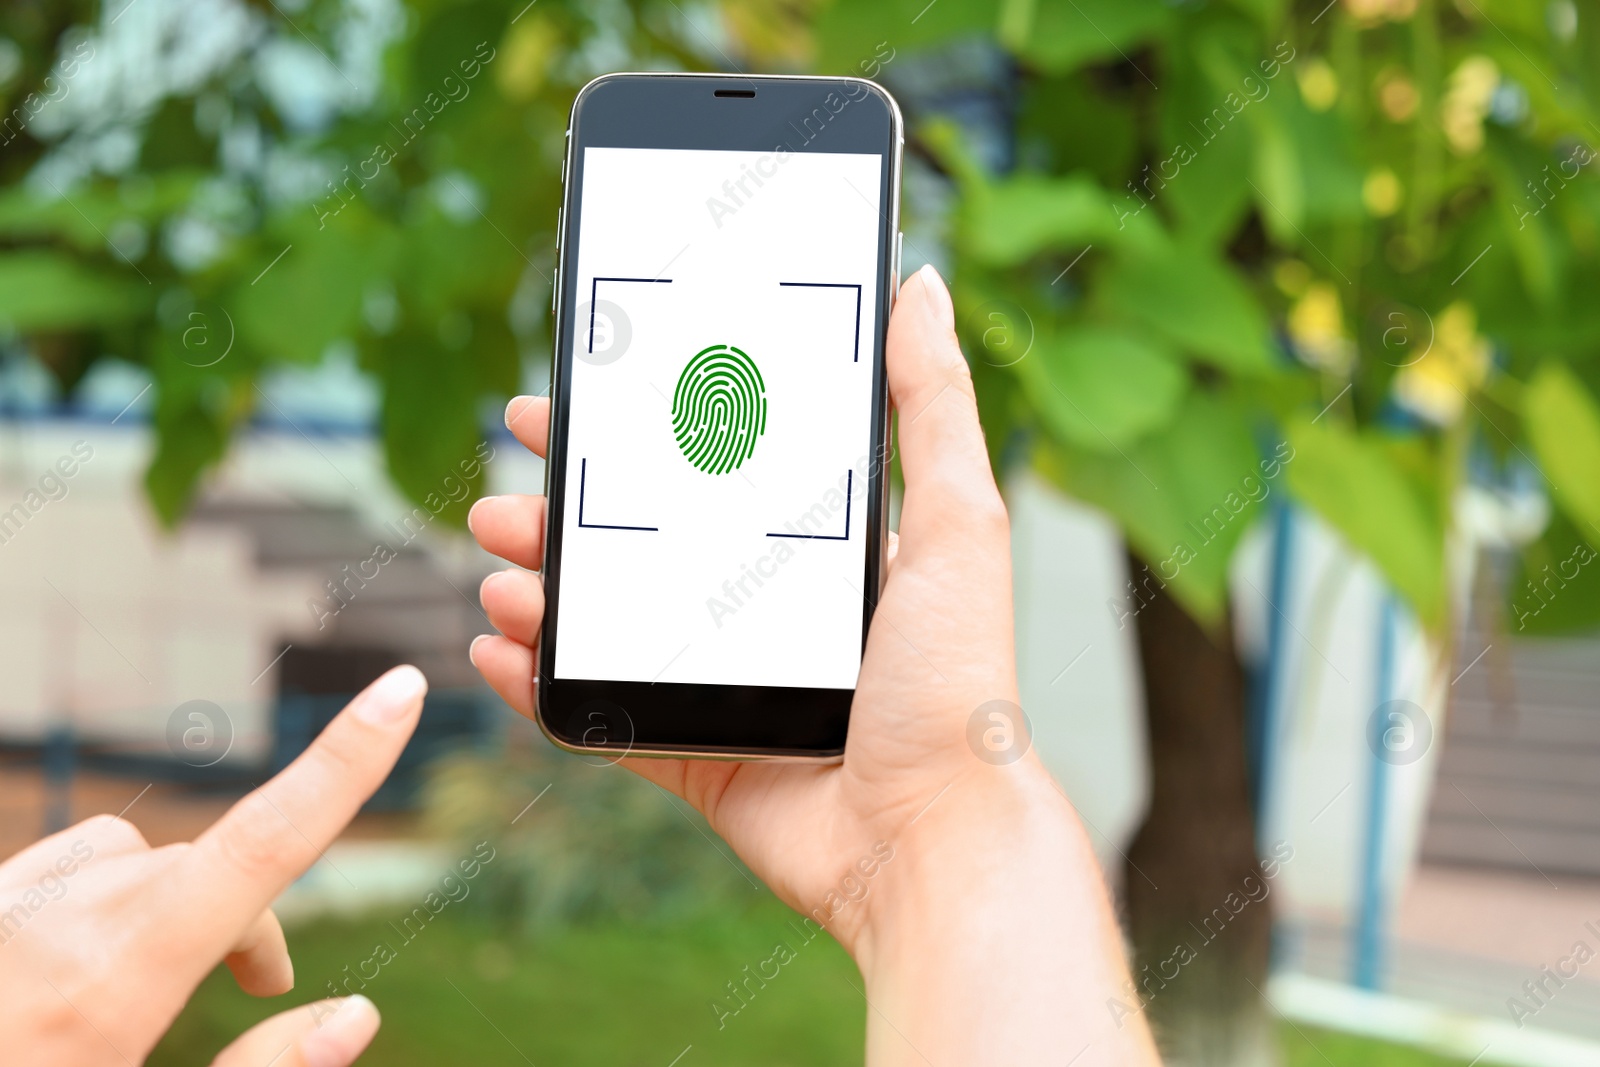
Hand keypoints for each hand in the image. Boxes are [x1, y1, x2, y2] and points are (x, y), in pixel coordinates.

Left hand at [0, 666, 427, 1065]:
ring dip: (166, 901)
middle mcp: (50, 924)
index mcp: (110, 984)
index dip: (345, 764)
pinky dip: (88, 902)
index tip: (403, 691)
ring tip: (155, 987)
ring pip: (117, 859)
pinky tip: (61, 974)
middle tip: (266, 989)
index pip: (264, 845)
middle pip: (199, 863)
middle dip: (252, 910)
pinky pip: (45, 874)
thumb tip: (354, 1015)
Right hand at [471, 265, 1158, 1063]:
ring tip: (496, 566)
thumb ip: (933, 409)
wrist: (931, 843)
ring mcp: (727, 687)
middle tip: (507, 484)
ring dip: (540, 589)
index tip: (582, 394)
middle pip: (644, 542)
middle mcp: (770, 614)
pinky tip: (497, 651)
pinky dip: (540, 686)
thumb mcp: (956, 526)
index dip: (643, 427)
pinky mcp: (696, 756)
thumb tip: (917, 285)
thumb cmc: (958, 689)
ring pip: (607, 623)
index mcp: (824, 553)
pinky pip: (599, 715)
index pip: (715, 467)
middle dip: (566, 510)